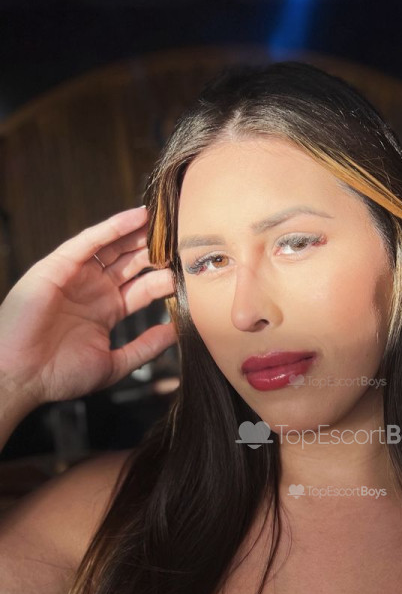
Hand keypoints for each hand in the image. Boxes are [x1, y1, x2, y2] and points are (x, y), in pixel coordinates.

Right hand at [0, 205, 176, 406]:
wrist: (20, 375)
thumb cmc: (59, 375)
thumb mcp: (114, 364)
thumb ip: (145, 348)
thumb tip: (176, 333)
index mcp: (106, 311)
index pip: (142, 289)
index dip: (163, 279)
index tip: (190, 274)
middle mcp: (93, 290)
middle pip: (130, 263)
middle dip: (155, 252)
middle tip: (182, 241)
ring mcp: (76, 276)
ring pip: (112, 247)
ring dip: (137, 233)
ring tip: (164, 220)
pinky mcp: (58, 266)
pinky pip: (88, 242)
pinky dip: (112, 227)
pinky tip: (135, 217)